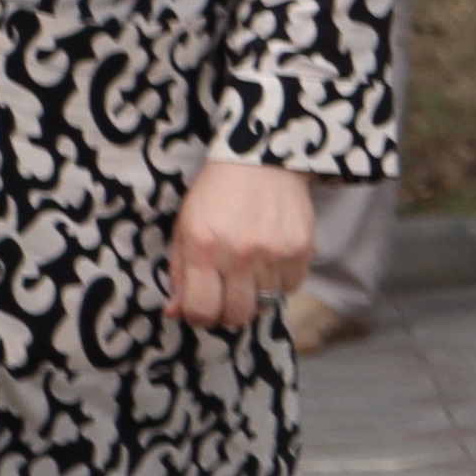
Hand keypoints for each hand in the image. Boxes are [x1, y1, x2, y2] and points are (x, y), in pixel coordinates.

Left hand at [169, 155, 311, 330]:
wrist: (260, 159)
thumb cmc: (216, 195)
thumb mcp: (184, 230)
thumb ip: (179, 274)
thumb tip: (175, 312)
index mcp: (203, 248)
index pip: (201, 311)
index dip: (199, 316)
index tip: (201, 306)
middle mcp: (240, 254)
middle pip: (236, 315)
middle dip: (228, 311)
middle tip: (226, 294)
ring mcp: (274, 252)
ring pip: (265, 303)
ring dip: (255, 293)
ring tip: (249, 269)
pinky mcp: (301, 247)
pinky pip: (290, 286)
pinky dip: (279, 282)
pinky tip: (270, 261)